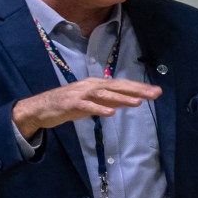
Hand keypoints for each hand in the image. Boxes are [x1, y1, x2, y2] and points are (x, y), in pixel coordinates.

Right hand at [14, 77, 160, 137]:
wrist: (40, 108)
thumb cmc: (69, 105)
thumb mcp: (95, 103)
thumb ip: (112, 101)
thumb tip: (133, 100)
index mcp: (97, 85)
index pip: (122, 85)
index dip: (140, 88)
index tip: (157, 92)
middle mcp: (91, 86)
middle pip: (117, 87)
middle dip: (137, 90)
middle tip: (155, 94)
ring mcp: (80, 94)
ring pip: (105, 95)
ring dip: (122, 98)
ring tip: (138, 102)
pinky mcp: (71, 104)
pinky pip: (87, 106)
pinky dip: (99, 109)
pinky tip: (111, 113)